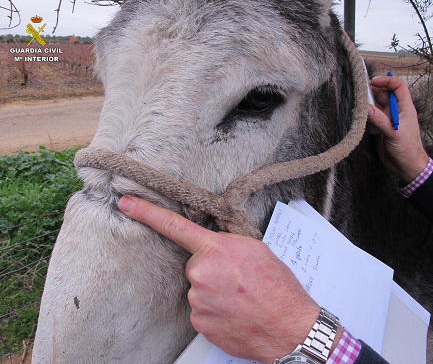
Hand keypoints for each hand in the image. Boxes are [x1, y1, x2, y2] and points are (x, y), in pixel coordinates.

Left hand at [117, 196, 329, 363]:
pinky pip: (200, 309)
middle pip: (194, 265)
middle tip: (236, 279)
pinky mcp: (199, 323)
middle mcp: (200, 273)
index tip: (126, 203)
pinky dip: (214, 310)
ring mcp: (197, 300)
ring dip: (213, 291)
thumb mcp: (255, 249)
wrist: (288, 326)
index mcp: (215, 249)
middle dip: (210, 269)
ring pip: (198, 288)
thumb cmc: (277, 285)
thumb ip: (226, 243)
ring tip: (239, 297)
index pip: (174, 226)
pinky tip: (233, 312)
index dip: (147, 212)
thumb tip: (211, 246)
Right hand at [367, 76, 428, 183]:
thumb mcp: (394, 133)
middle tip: (359, 93)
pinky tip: (358, 117)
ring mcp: (387, 120)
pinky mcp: (379, 129)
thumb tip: (365, 108)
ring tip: (356, 104)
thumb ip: (380, 120)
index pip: (398, 87)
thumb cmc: (407, 149)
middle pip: (384, 95)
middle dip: (372, 92)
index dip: (386, 81)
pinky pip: (370, 118)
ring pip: (375, 106)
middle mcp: (395, 112)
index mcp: (404, 108)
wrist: (406, 167)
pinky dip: (364, 116)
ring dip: (367, 104)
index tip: (372, 82)